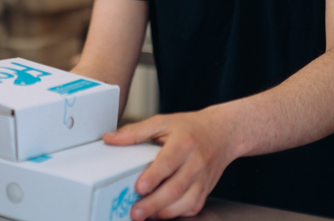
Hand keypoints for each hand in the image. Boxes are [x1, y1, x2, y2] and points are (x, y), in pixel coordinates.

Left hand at [104, 111, 234, 218]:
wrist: (222, 133)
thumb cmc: (190, 128)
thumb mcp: (162, 122)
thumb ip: (135, 132)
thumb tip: (111, 139)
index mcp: (183, 144)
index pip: (168, 162)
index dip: (154, 177)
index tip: (140, 188)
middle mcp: (195, 163)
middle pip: (176, 187)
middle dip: (154, 203)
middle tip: (136, 212)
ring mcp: (202, 179)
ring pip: (186, 201)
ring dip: (165, 212)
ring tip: (146, 216)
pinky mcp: (205, 190)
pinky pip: (194, 207)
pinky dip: (178, 214)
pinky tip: (162, 214)